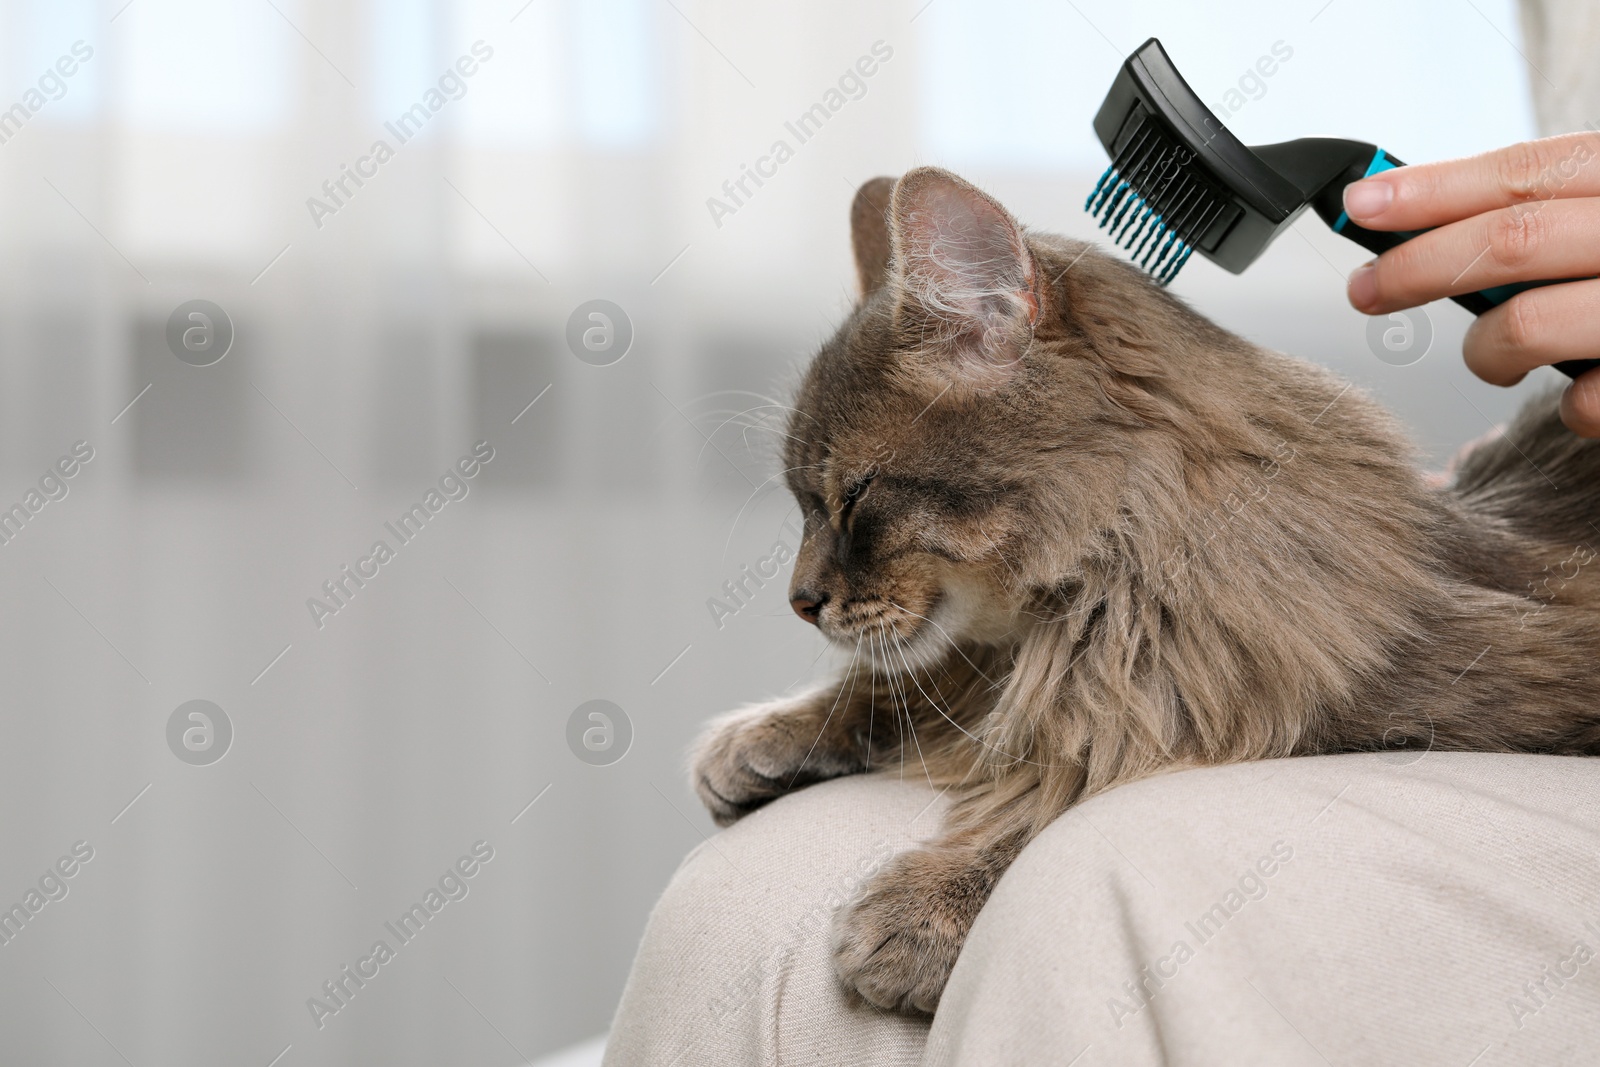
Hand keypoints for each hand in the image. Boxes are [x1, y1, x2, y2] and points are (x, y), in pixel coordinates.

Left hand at [1341, 132, 1599, 436]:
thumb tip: (1422, 214)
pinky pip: (1586, 402)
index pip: (1528, 171)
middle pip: (1513, 243)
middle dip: (1418, 268)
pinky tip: (1591, 391)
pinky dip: (1572, 406)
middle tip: (1367, 290)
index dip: (1435, 188)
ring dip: (1486, 352)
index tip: (1363, 205)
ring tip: (1493, 358)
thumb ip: (1551, 213)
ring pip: (1531, 325)